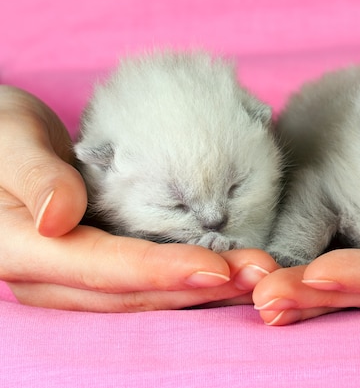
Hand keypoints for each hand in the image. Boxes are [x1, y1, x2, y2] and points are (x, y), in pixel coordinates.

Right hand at [0, 86, 278, 311]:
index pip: (103, 267)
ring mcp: (74, 273)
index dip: (162, 271)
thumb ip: (32, 177)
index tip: (219, 268)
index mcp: (23, 251)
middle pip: (133, 291)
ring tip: (256, 273)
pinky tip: (228, 265)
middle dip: (199, 287)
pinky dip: (186, 272)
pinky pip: (144, 274)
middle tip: (259, 274)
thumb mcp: (5, 141)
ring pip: (143, 291)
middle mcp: (50, 276)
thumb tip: (59, 220)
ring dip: (203, 286)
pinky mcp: (96, 259)